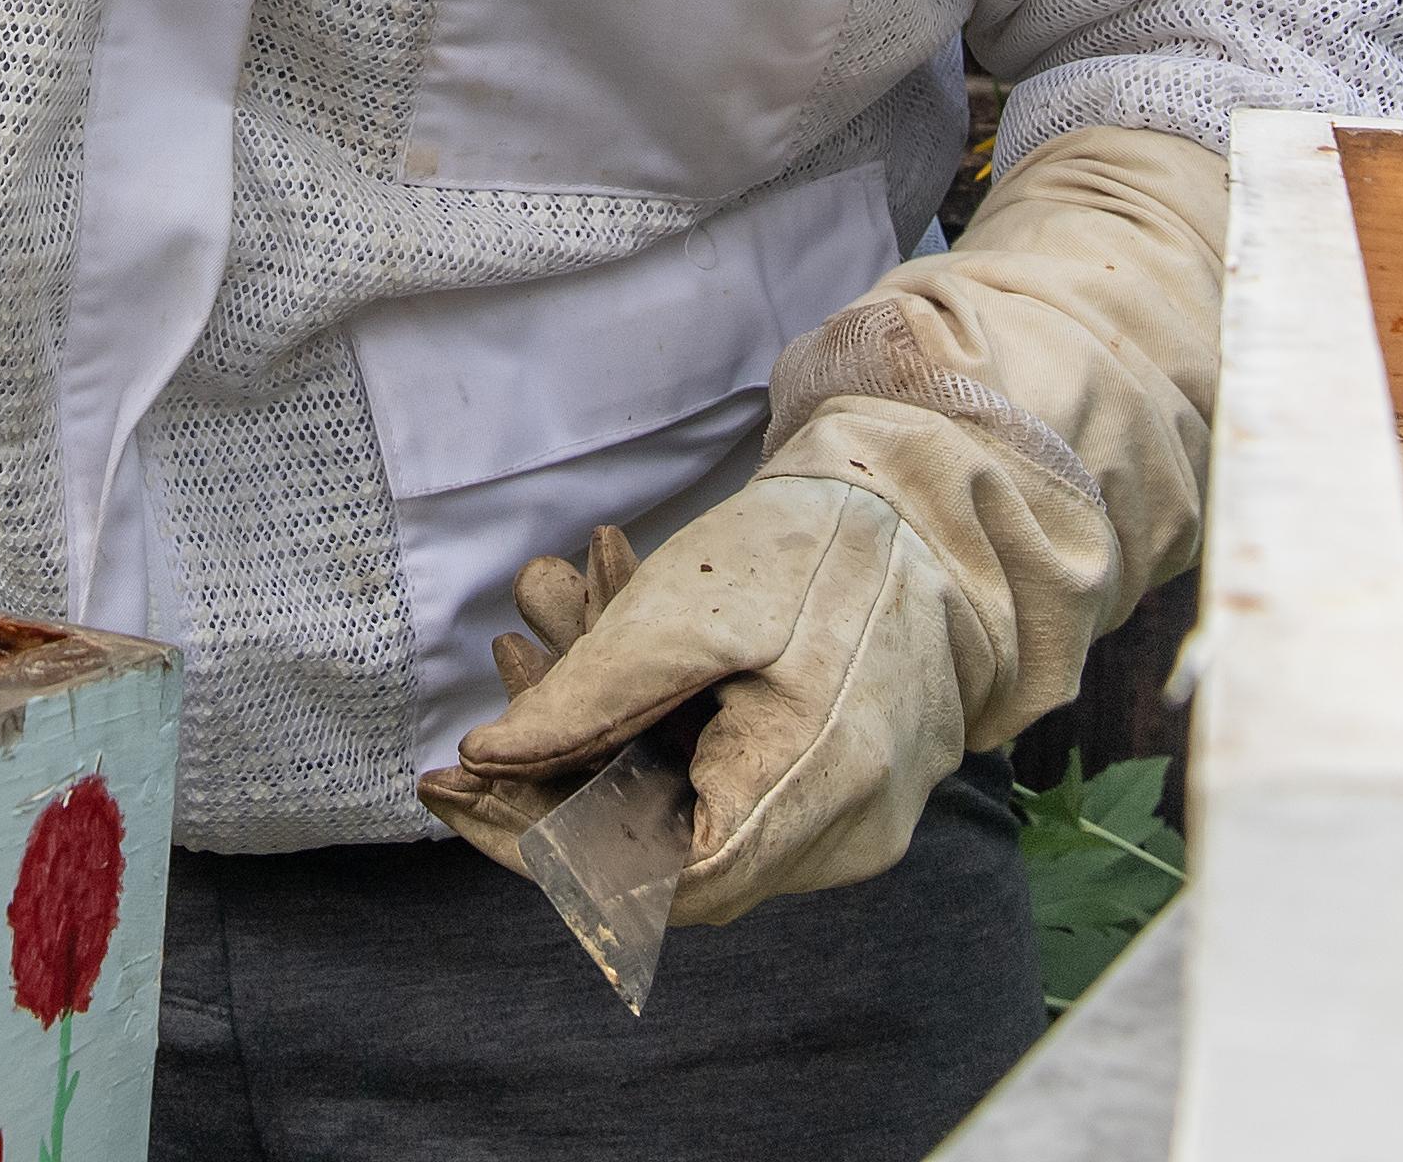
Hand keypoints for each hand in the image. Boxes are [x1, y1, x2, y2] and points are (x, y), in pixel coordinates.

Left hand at [415, 490, 964, 925]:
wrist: (945, 522)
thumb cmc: (826, 547)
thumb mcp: (691, 601)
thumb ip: (587, 693)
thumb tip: (483, 760)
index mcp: (813, 786)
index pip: (651, 879)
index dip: (544, 850)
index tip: (456, 793)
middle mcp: (844, 836)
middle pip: (662, 866)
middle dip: (552, 795)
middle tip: (464, 744)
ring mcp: (854, 830)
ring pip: (689, 836)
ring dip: (596, 769)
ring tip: (520, 662)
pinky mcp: (848, 806)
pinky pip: (730, 809)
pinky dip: (653, 758)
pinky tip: (599, 684)